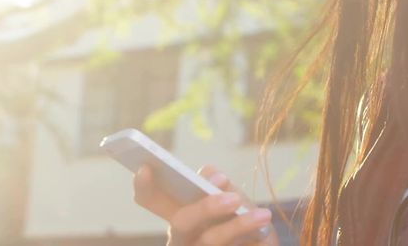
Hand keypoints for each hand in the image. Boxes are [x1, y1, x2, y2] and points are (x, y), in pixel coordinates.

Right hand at [133, 164, 279, 245]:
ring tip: (262, 215)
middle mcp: (181, 237)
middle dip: (205, 208)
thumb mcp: (238, 202)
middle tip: (233, 199)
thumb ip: (222, 187)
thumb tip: (213, 177)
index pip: (151, 200)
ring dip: (237, 226)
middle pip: (180, 222)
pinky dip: (247, 237)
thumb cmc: (248, 227)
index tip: (146, 168)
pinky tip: (263, 229)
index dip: (144, 186)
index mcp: (181, 215)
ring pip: (207, 241)